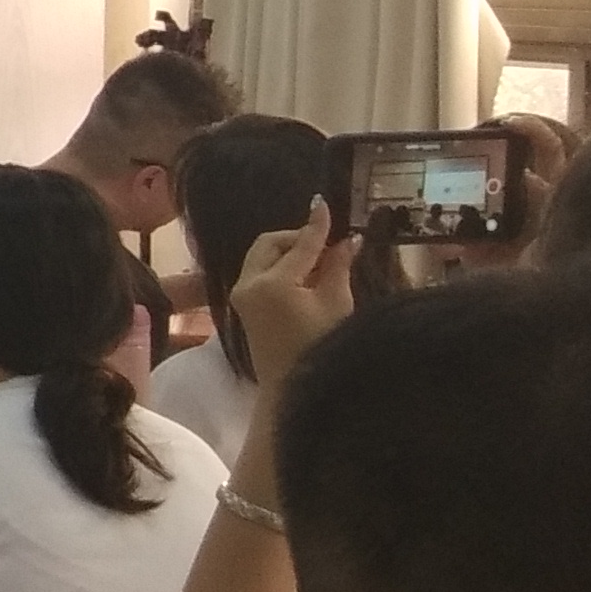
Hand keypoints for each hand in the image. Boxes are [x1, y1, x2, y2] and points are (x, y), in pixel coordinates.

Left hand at [231, 204, 357, 382]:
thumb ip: (338, 266)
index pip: (301, 245)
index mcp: (272, 283)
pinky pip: (260, 271)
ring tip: (321, 259)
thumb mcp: (336, 303)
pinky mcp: (243, 303)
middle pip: (271, 243)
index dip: (317, 224)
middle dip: (298, 238)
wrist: (292, 387)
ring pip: (263, 255)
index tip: (324, 204)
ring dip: (290, 251)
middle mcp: (249, 283)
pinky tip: (306, 273)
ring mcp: (242, 293)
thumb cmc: (321, 347)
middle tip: (328, 243)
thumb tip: (348, 239)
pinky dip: (281, 265)